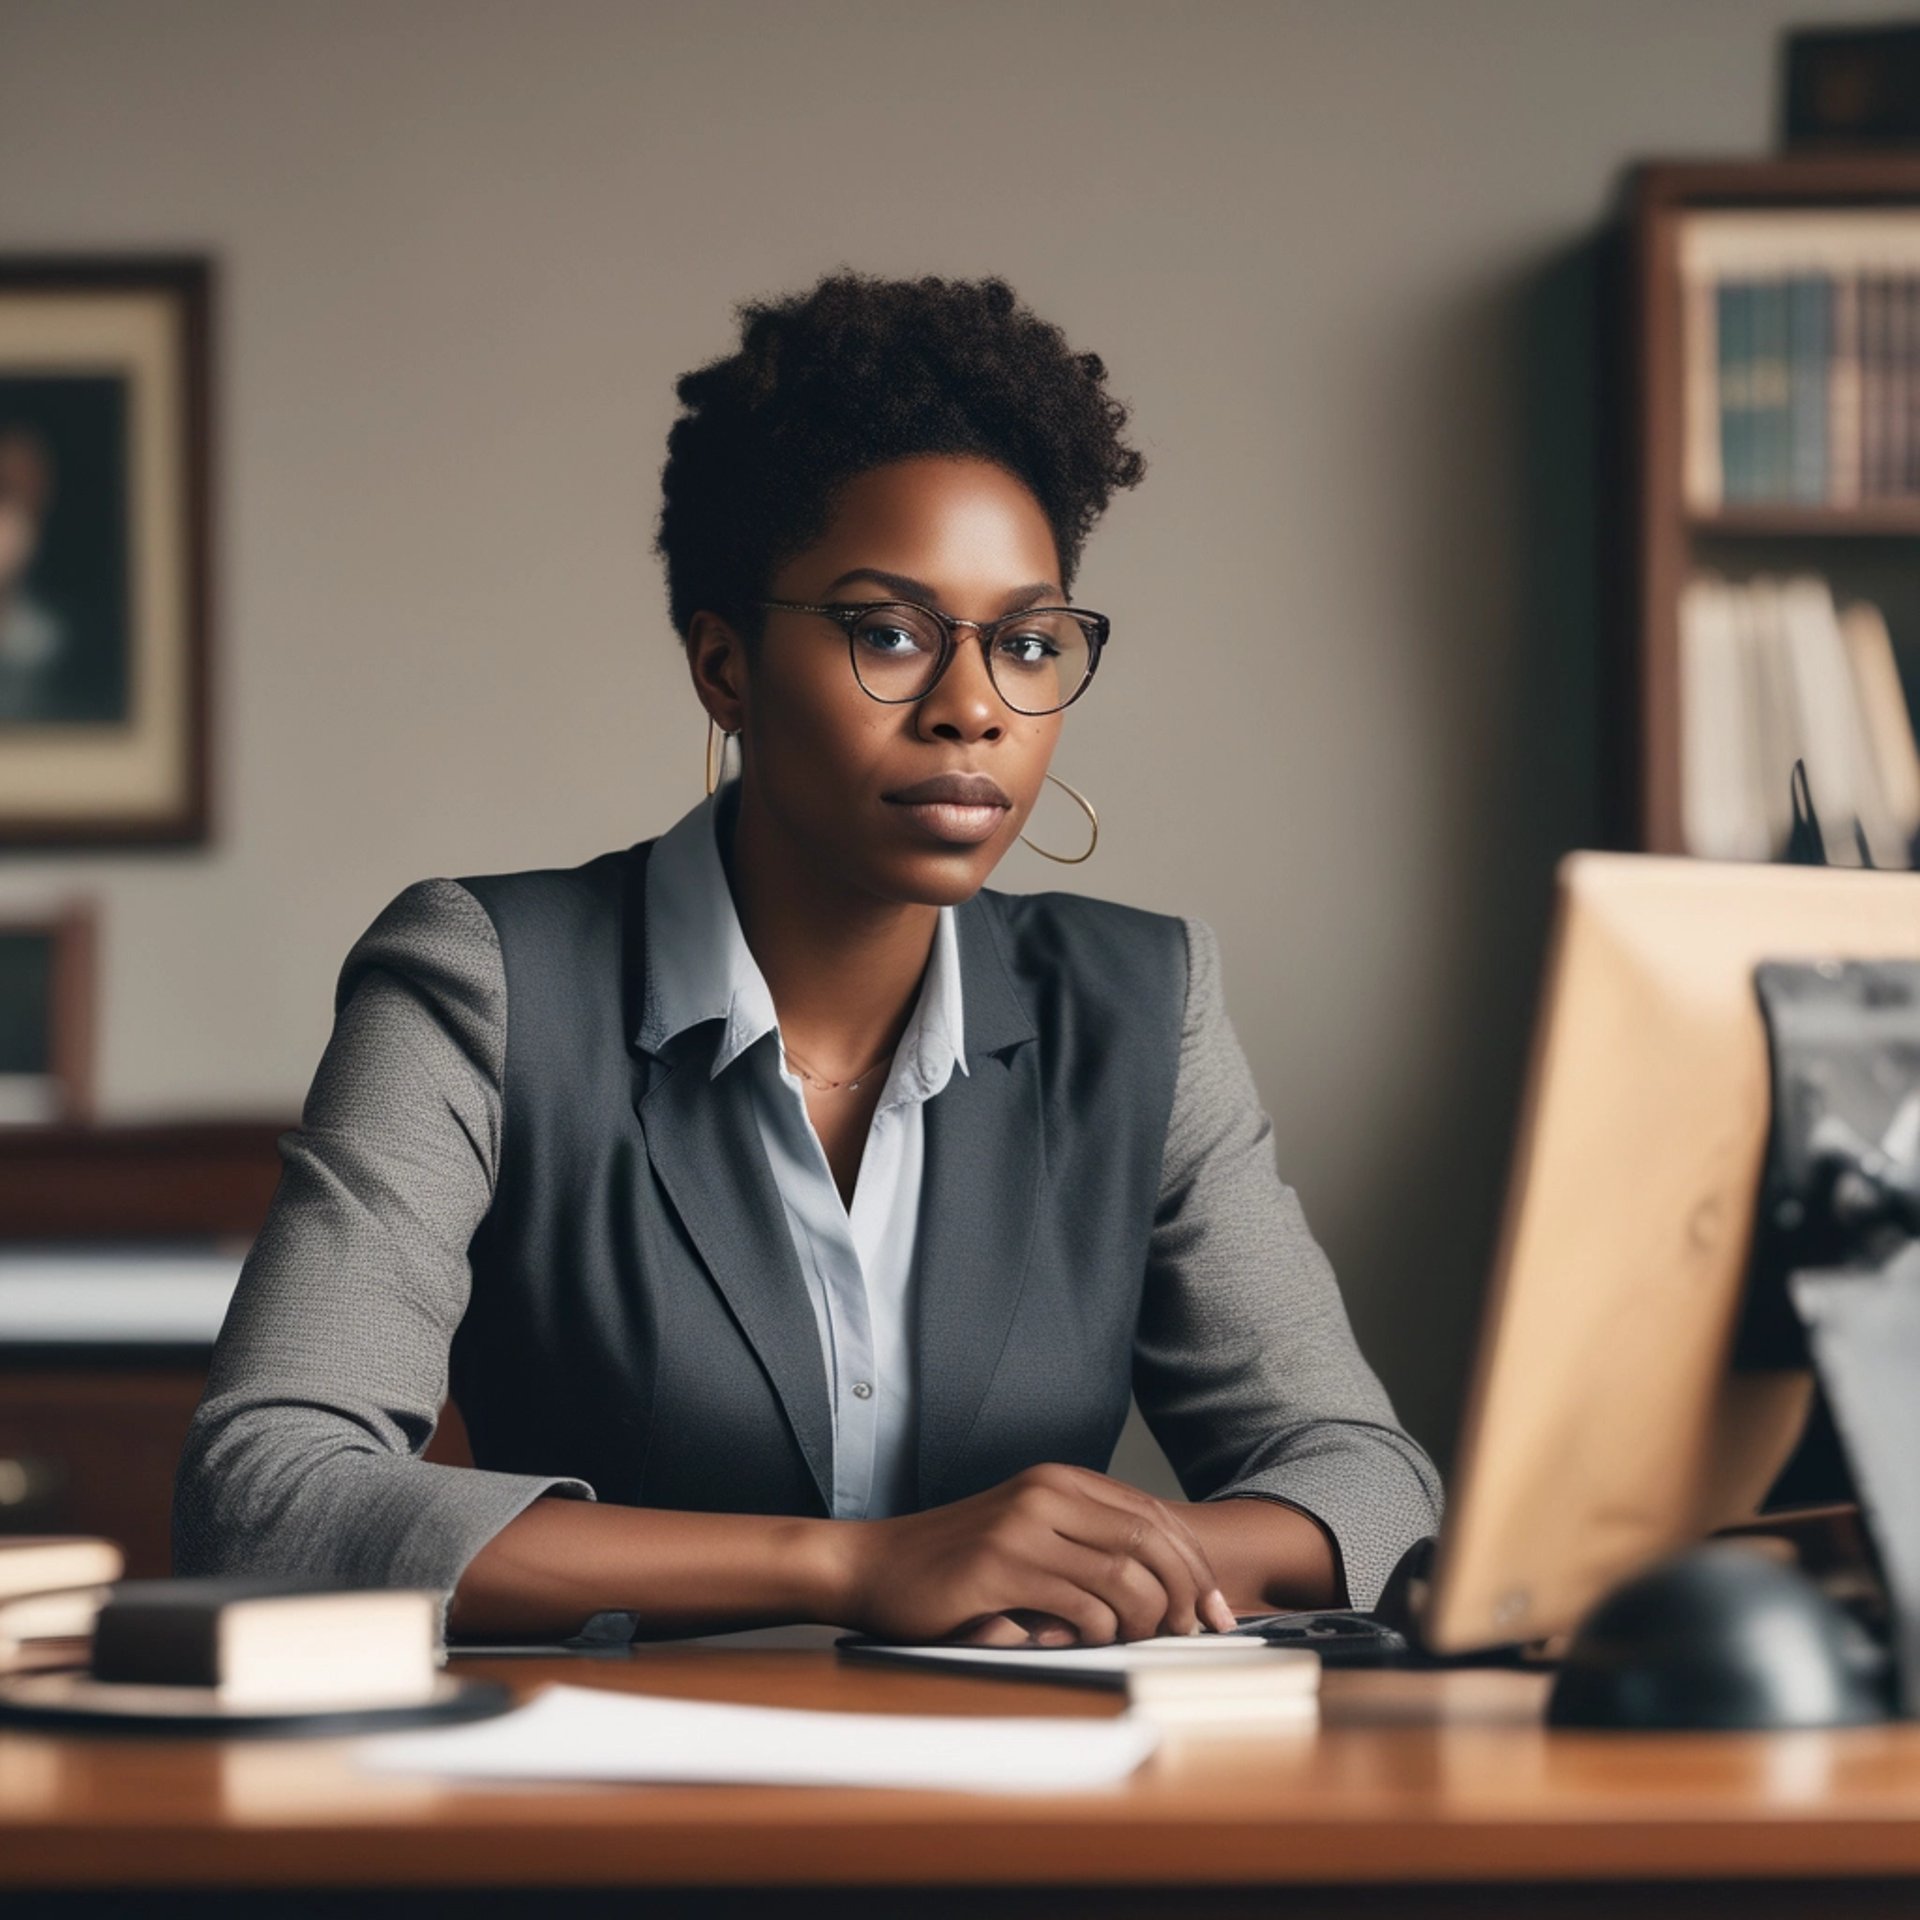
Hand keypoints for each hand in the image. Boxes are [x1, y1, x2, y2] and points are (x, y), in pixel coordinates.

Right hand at [833, 1462, 1237, 1644]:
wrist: (873, 1565)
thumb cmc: (957, 1563)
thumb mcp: (1028, 1533)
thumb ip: (1086, 1544)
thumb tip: (1171, 1589)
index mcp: (1060, 1480)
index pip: (1153, 1516)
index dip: (1196, 1565)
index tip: (1218, 1609)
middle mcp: (1047, 1492)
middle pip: (1150, 1541)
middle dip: (1187, 1593)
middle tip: (1196, 1633)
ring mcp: (1023, 1526)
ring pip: (1124, 1577)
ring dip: (1147, 1620)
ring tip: (1139, 1642)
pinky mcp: (1000, 1567)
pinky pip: (1081, 1606)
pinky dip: (1099, 1634)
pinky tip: (1085, 1642)